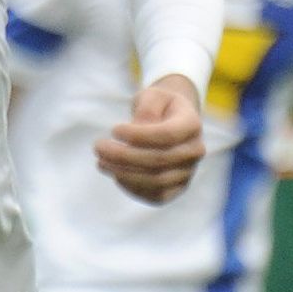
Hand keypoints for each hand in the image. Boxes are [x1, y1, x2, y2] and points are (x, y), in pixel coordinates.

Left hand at [94, 73, 204, 204]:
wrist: (171, 122)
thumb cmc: (159, 107)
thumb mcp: (153, 95)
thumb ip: (147, 108)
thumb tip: (139, 127)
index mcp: (192, 125)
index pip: (167, 135)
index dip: (138, 136)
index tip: (114, 130)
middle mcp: (195, 151)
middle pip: (159, 160)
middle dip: (123, 155)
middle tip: (98, 147)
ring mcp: (188, 172)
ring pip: (157, 181)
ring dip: (124, 174)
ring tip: (101, 162)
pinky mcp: (177, 188)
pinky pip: (156, 196)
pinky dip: (133, 188)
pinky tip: (115, 174)